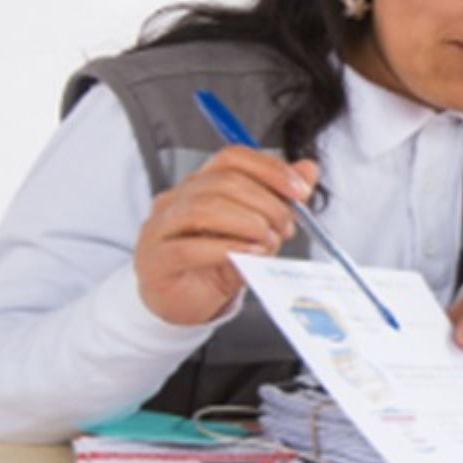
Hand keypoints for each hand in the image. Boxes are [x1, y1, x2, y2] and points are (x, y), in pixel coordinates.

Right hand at [134, 149, 315, 325]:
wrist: (183, 304)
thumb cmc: (216, 263)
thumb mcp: (256, 230)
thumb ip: (279, 199)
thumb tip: (308, 169)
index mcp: (200, 184)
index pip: (232, 158)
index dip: (270, 169)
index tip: (300, 191)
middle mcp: (176, 199)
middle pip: (223, 182)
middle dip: (266, 202)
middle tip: (286, 226)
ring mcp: (160, 227)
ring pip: (203, 208)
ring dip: (247, 223)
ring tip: (268, 240)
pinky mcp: (155, 260)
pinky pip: (187, 248)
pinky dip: (224, 248)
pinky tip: (247, 254)